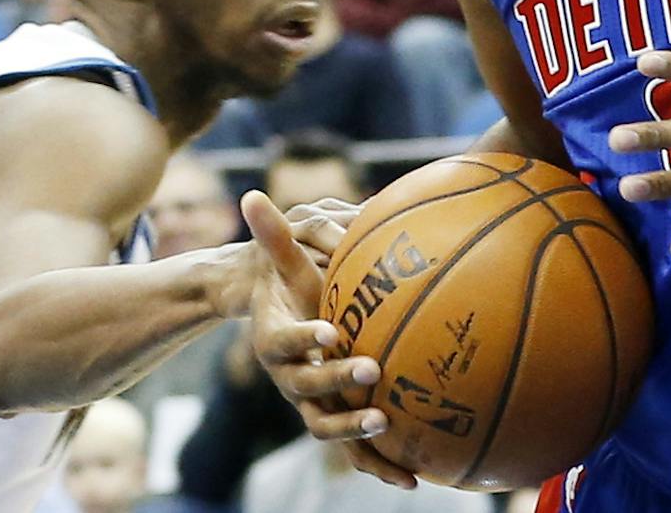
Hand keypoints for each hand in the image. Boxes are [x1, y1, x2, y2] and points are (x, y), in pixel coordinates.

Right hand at [240, 192, 418, 490]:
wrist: (275, 329)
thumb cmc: (287, 290)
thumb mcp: (281, 264)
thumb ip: (272, 234)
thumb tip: (250, 193)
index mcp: (278, 344)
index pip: (288, 343)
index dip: (306, 339)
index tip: (329, 331)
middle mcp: (293, 379)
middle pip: (311, 390)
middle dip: (340, 382)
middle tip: (373, 374)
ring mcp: (313, 404)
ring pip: (331, 429)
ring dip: (359, 437)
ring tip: (391, 428)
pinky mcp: (338, 420)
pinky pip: (359, 450)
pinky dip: (383, 465)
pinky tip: (420, 475)